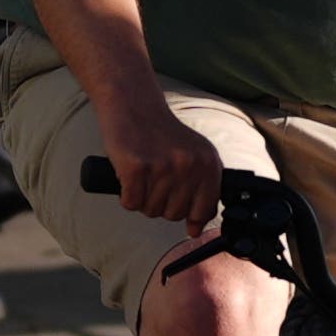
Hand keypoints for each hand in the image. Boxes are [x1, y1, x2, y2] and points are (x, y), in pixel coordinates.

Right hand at [94, 90, 223, 236]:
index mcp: (209, 163)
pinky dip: (126, 196)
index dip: (189, 215)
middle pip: (174, 214)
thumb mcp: (193, 155)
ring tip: (142, 175)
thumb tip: (195, 231)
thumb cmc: (161, 133)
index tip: (177, 206)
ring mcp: (163, 168)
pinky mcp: (136, 168)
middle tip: (154, 182)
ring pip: (151, 210)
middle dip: (161, 204)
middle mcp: (189, 166)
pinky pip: (131, 203)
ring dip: (142, 199)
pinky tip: (128, 178)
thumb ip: (202, 190)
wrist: (133, 104)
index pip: (204, 210)